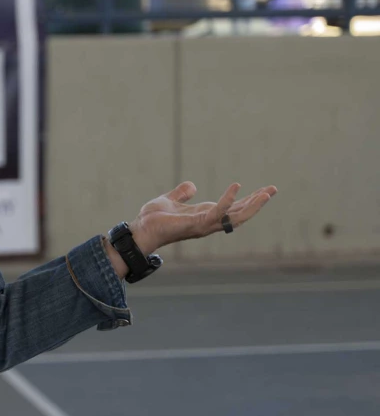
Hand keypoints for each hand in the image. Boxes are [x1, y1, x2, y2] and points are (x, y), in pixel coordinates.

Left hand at [129, 181, 277, 255]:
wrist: (141, 229)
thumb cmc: (154, 219)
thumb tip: (192, 186)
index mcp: (205, 215)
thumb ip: (182, 193)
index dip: (248, 200)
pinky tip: (236, 187)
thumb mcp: (170, 200)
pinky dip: (228, 200)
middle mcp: (208, 222)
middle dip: (257, 202)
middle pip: (240, 214)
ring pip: (236, 217)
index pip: (233, 209)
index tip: (264, 190)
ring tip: (266, 192)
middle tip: (273, 189)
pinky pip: (217, 212)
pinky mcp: (197, 223)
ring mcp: (204, 224)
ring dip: (252, 205)